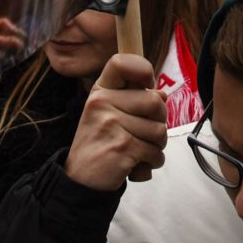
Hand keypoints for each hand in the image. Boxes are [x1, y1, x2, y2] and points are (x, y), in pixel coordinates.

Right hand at [64, 51, 167, 192]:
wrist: (80, 180)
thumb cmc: (100, 144)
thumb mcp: (109, 115)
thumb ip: (133, 101)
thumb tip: (162, 94)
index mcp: (100, 91)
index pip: (121, 62)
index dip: (142, 69)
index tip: (148, 84)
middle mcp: (103, 103)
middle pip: (155, 101)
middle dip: (159, 121)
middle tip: (144, 133)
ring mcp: (111, 124)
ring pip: (160, 130)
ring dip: (157, 145)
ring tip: (139, 150)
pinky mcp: (122, 147)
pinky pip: (156, 151)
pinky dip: (153, 161)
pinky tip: (138, 164)